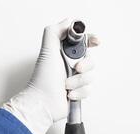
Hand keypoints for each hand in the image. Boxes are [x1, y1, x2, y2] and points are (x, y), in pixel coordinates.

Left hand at [2, 19, 99, 133]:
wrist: (43, 104)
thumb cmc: (43, 80)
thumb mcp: (48, 51)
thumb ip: (55, 32)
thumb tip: (68, 22)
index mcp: (64, 54)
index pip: (82, 42)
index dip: (91, 40)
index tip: (96, 41)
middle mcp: (70, 65)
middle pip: (90, 59)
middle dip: (85, 65)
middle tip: (76, 68)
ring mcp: (75, 79)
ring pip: (91, 76)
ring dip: (79, 82)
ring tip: (66, 85)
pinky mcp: (79, 91)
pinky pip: (89, 89)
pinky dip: (79, 92)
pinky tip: (69, 94)